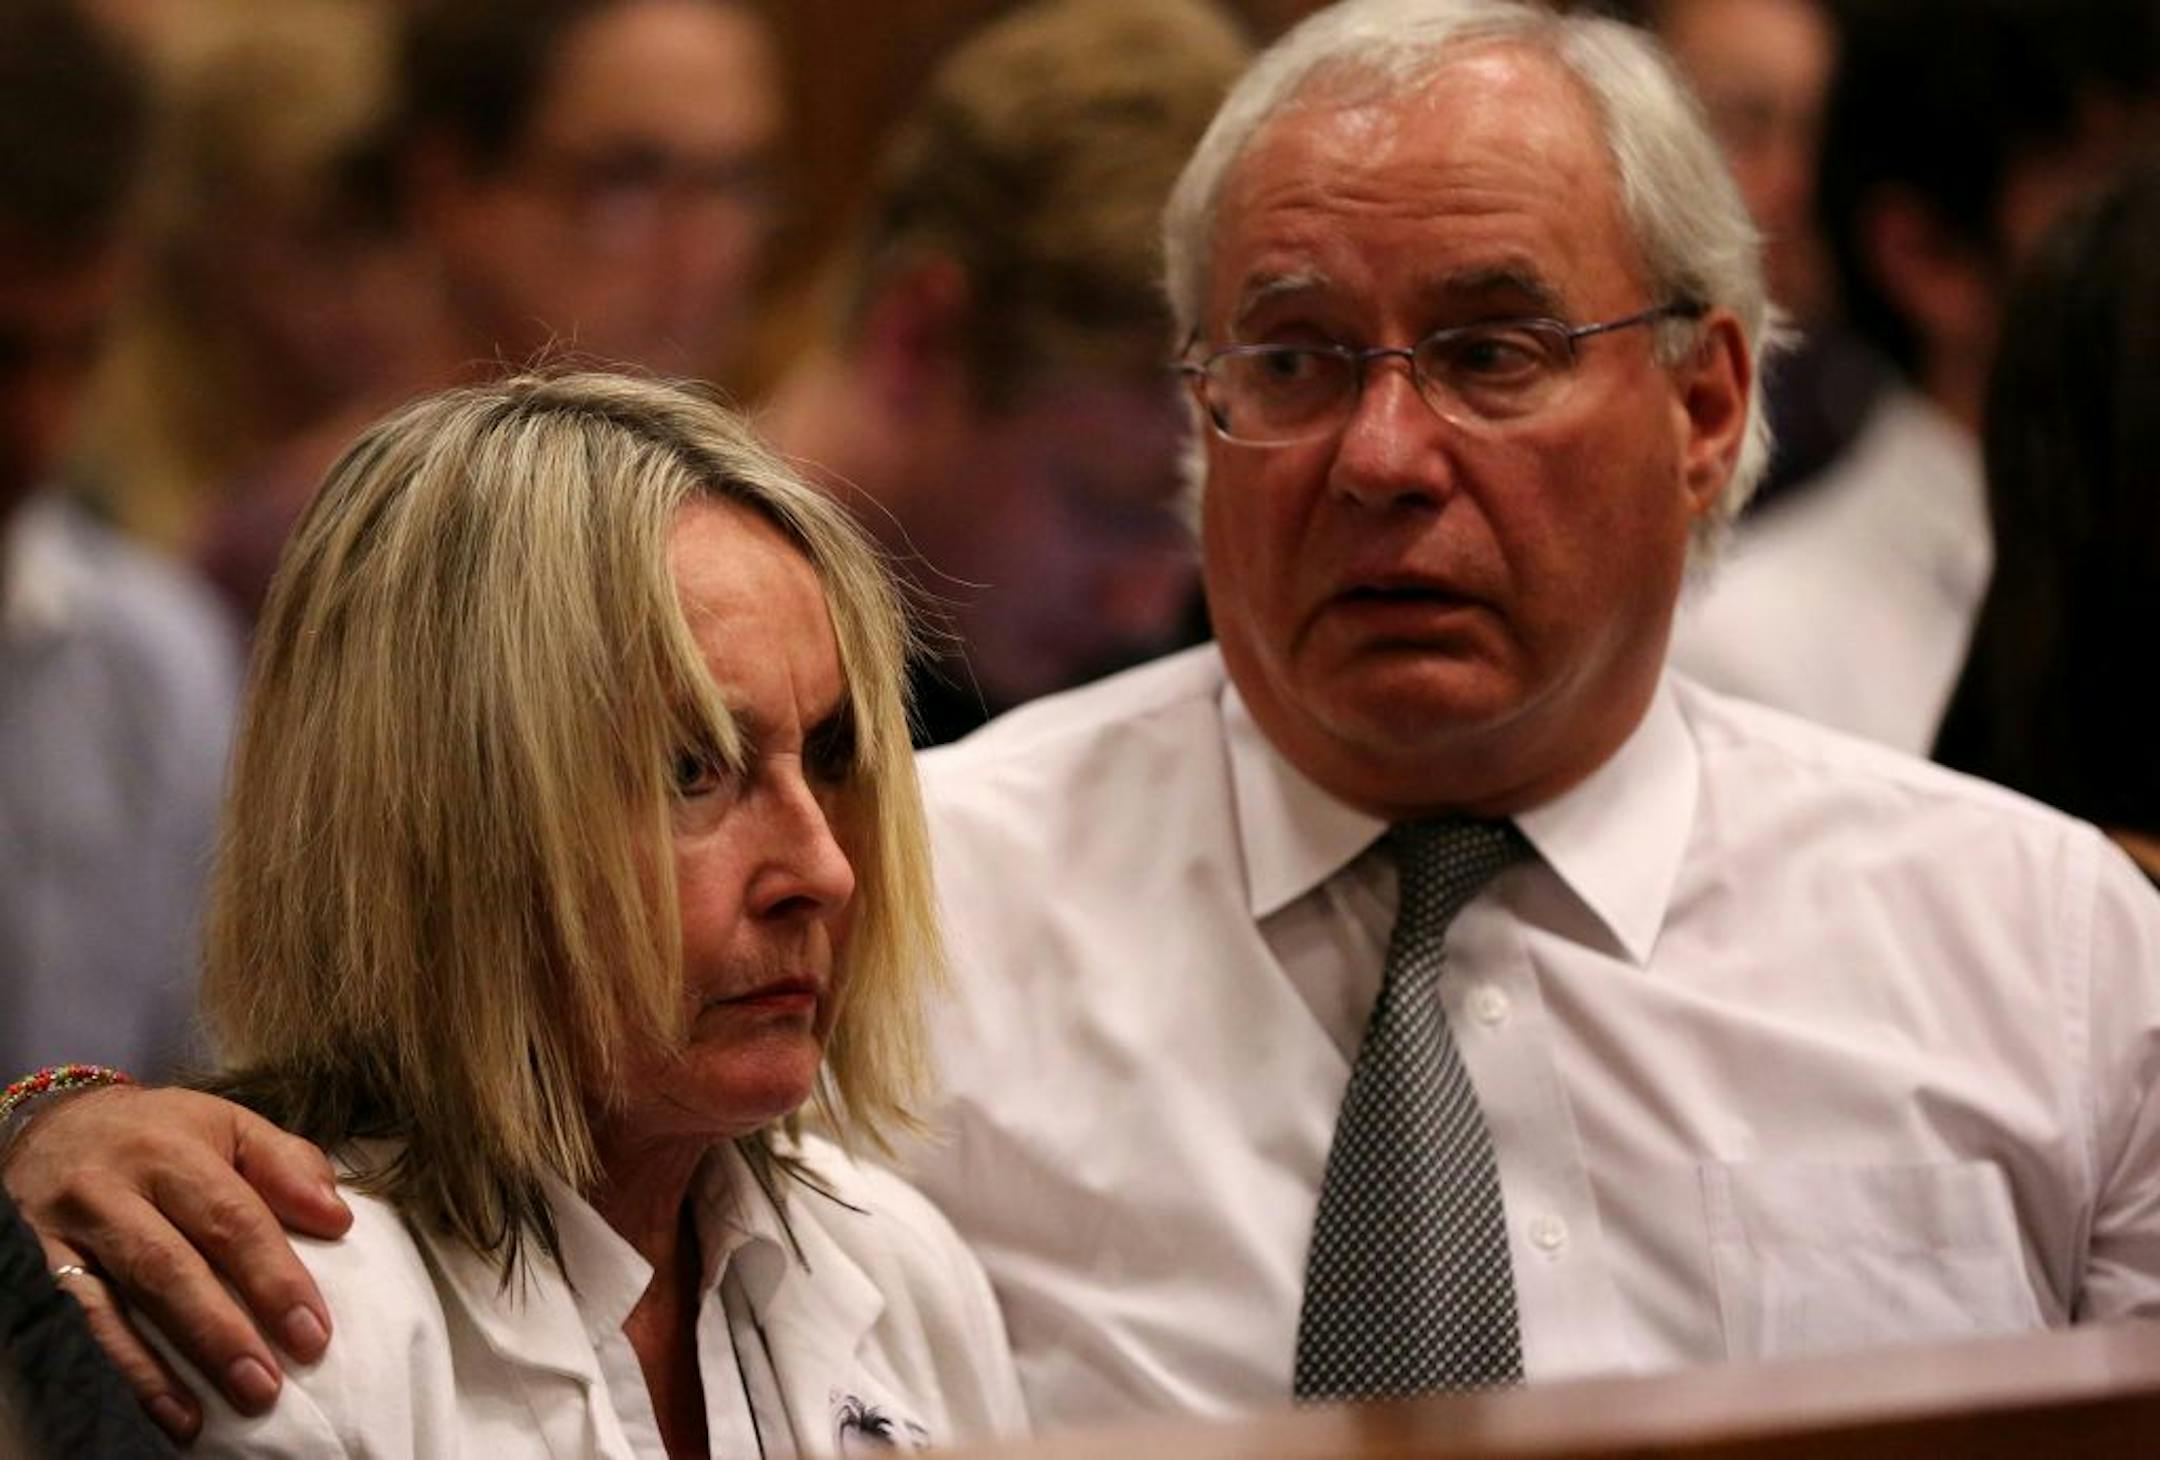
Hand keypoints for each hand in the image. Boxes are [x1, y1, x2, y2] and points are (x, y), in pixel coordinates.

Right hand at [2, 1085, 351, 1441]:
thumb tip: (337, 1219)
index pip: (229, 1217)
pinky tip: (175, 1412)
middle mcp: (114, 1191)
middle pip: (172, 1266)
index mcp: (171, 1150)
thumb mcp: (228, 1125)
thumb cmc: (162, 1133)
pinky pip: (92, 1329)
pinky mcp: (47, 1270)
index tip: (313, 1332)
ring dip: (177, 1366)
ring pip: (126, 1305)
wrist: (53, 1127)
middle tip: (269, 1382)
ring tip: (227, 1405)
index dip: (273, 1277)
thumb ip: (287, 1164)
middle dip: (224, 1331)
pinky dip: (136, 1375)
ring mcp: (74, 1235)